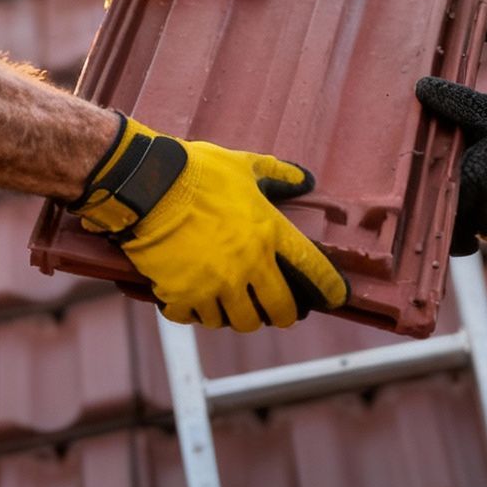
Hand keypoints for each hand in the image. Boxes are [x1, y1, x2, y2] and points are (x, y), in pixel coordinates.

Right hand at [70, 116, 347, 329]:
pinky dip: (197, 313)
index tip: (337, 298)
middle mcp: (248, 267)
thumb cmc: (197, 171)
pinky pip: (197, 319)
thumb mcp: (243, 166)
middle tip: (278, 311)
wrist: (148, 185)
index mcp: (268, 234)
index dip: (331, 289)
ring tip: (233, 304)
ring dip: (239, 314)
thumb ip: (278, 174)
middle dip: (283, 314)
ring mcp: (216, 286)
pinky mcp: (184, 296)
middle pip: (279, 310)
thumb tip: (307, 179)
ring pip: (240, 321)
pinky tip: (194, 301)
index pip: (313, 270)